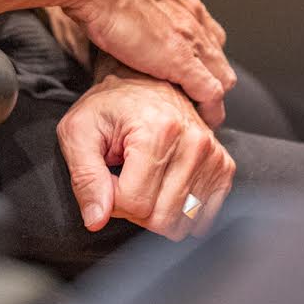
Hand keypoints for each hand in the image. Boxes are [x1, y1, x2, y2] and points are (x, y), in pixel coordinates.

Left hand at [58, 68, 235, 238]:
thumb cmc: (109, 106)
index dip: (112, 200)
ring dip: (157, 210)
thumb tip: (97, 219)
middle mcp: (194, 141)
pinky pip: (203, 216)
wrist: (142, 81)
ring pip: (182, 222)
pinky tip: (167, 188)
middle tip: (126, 180)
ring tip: (146, 180)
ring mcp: (213, 154)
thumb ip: (85, 177)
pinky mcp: (224, 165)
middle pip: (161, 218)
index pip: (134, 203)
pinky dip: (181, 211)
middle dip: (135, 209)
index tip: (108, 177)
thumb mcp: (79, 133)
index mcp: (159, 130)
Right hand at [59, 0, 236, 107]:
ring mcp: (191, 37)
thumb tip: (120, 5)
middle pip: (218, 54)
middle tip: (193, 98)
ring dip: (212, 96)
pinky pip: (210, 91)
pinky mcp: (181, 60)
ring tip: (198, 114)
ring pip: (222, 75)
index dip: (200, 55)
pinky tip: (201, 119)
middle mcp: (194, 14)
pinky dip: (209, 108)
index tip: (188, 72)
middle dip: (209, 78)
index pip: (207, 30)